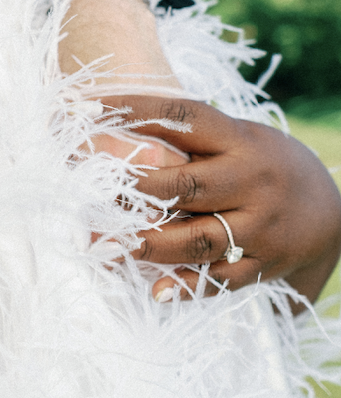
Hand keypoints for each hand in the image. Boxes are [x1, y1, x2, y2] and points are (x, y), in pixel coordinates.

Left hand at [100, 95, 340, 305]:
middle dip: (134, 191)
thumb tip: (109, 130)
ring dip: (150, 244)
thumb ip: (186, 138)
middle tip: (93, 192)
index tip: (83, 107)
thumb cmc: (263, 164)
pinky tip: (158, 290)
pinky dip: (188, 286)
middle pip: (184, 185)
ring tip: (111, 244)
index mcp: (239, 139)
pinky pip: (222, 279)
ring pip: (198, 238)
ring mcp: (261, 226)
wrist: (333, 213)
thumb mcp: (236, 138)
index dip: (130, 109)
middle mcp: (252, 180)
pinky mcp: (265, 264)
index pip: (180, 116)